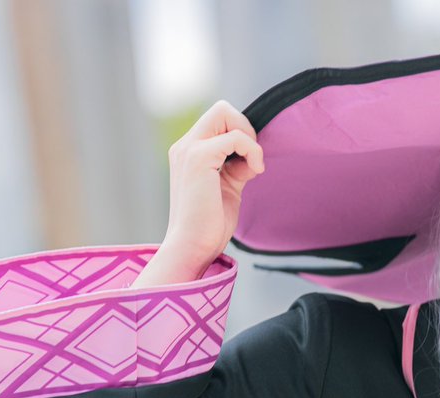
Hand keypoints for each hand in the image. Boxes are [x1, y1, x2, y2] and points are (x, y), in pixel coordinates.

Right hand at [161, 99, 265, 274]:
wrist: (193, 247)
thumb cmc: (210, 225)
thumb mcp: (227, 187)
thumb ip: (235, 166)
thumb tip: (251, 155)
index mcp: (189, 152)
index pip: (218, 120)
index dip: (240, 134)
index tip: (248, 163)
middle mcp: (185, 146)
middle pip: (221, 109)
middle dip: (246, 128)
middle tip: (252, 160)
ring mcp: (189, 150)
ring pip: (225, 113)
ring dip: (249, 139)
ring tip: (252, 168)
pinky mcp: (198, 158)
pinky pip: (235, 137)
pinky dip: (252, 151)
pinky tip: (254, 172)